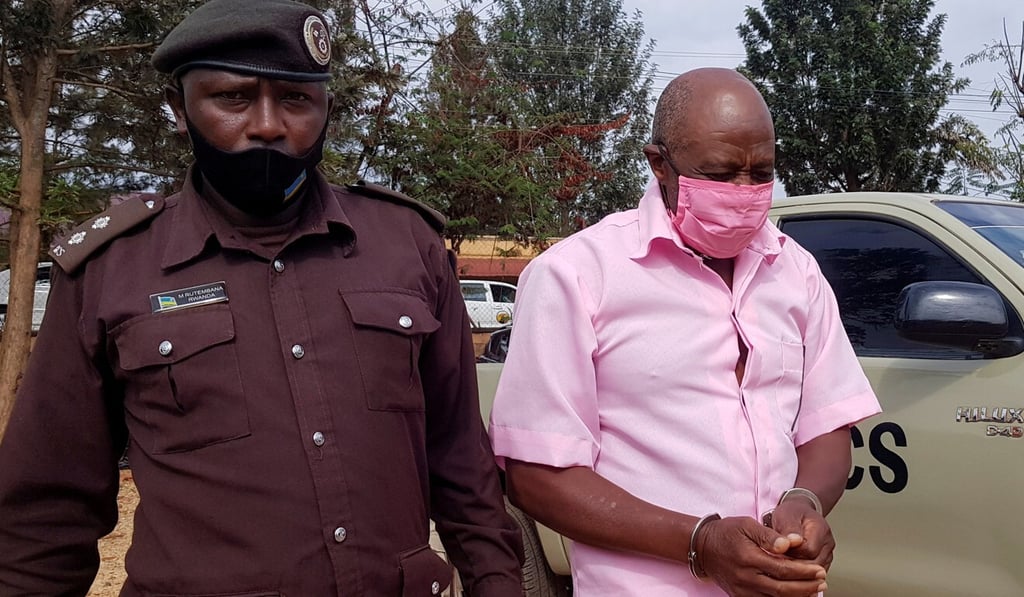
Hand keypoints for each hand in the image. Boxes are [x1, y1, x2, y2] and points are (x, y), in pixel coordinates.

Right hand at [698, 516, 827, 596]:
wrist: (702, 546)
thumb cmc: (726, 532)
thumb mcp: (747, 525)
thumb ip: (769, 536)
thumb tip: (789, 544)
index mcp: (748, 558)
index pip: (782, 569)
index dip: (803, 572)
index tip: (819, 570)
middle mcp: (745, 577)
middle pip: (781, 589)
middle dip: (806, 587)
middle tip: (823, 582)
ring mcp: (741, 589)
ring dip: (797, 596)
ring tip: (814, 590)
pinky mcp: (738, 596)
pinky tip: (794, 595)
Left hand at [770, 498, 835, 570]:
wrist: (798, 514)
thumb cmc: (791, 514)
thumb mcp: (786, 515)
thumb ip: (788, 530)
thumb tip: (790, 542)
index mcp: (821, 529)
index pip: (808, 550)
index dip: (791, 553)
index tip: (777, 550)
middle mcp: (827, 544)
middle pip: (812, 565)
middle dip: (792, 564)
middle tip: (776, 559)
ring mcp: (827, 555)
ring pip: (814, 574)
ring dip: (796, 572)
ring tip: (781, 563)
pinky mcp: (823, 563)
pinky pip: (813, 576)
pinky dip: (799, 575)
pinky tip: (788, 569)